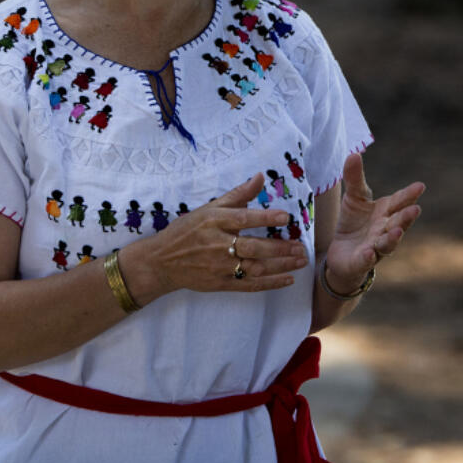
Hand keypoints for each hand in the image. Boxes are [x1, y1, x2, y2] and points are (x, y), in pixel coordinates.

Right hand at [128, 174, 307, 298]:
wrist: (161, 262)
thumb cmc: (187, 230)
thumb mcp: (209, 208)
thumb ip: (238, 194)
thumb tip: (261, 176)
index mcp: (214, 222)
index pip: (242, 219)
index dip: (264, 218)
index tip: (285, 216)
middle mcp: (217, 245)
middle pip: (252, 248)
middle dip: (278, 249)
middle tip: (300, 246)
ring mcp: (219, 267)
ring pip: (254, 269)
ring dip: (280, 266)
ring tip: (300, 261)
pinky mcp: (220, 284)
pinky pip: (249, 285)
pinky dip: (270, 284)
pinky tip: (288, 279)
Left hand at [323, 154, 424, 293]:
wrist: (341, 254)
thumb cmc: (354, 222)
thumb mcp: (354, 198)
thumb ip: (355, 178)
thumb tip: (354, 153)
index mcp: (386, 212)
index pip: (399, 202)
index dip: (409, 195)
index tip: (420, 186)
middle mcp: (385, 230)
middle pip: (398, 223)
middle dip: (406, 217)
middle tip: (415, 209)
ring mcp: (375, 247)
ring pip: (387, 243)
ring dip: (393, 238)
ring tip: (396, 232)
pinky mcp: (360, 262)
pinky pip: (366, 260)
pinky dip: (368, 257)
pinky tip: (369, 253)